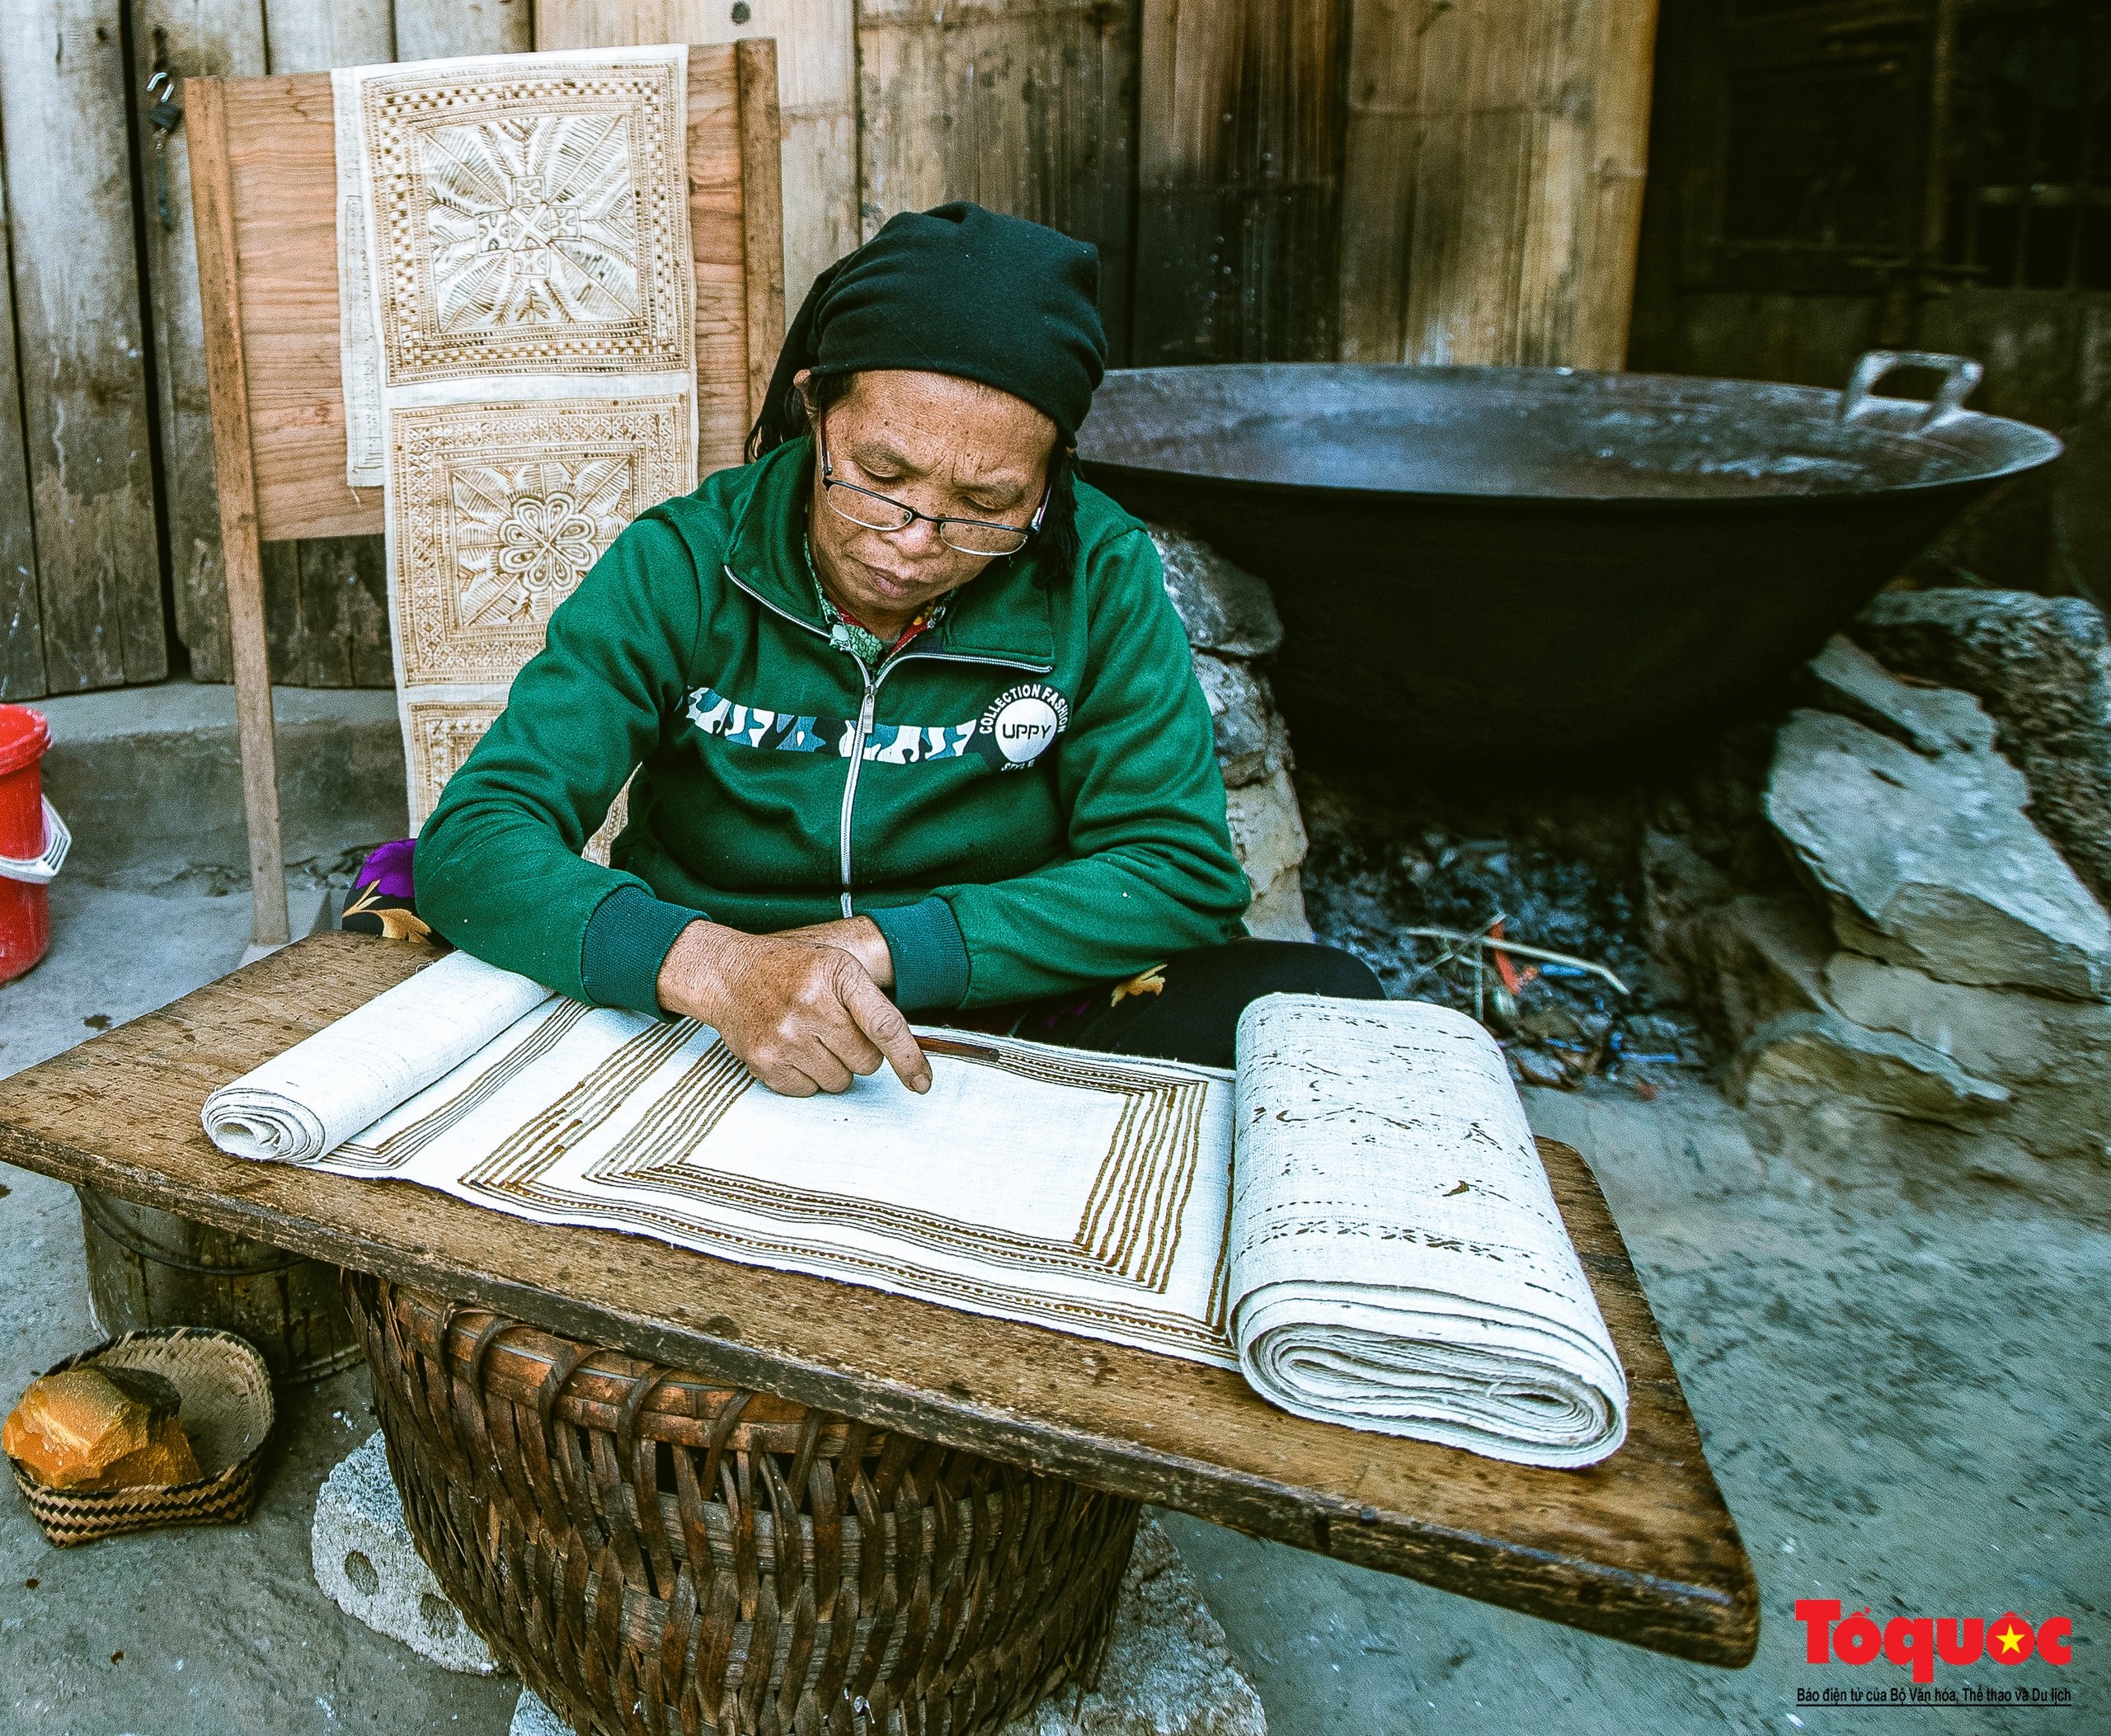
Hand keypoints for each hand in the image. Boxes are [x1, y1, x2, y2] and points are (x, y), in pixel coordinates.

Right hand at [656, 922, 929, 1096]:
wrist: (727, 974)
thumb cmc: (788, 968)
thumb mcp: (835, 963)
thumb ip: (871, 1001)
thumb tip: (904, 1051)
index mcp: (836, 974)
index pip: (885, 1026)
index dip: (909, 1059)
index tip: (922, 1082)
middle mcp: (810, 1005)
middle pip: (866, 1062)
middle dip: (860, 1053)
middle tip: (836, 1030)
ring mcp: (785, 1037)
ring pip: (839, 1081)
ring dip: (834, 1066)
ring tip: (811, 1037)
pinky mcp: (765, 1062)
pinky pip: (809, 1090)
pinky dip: (807, 1076)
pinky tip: (792, 1048)